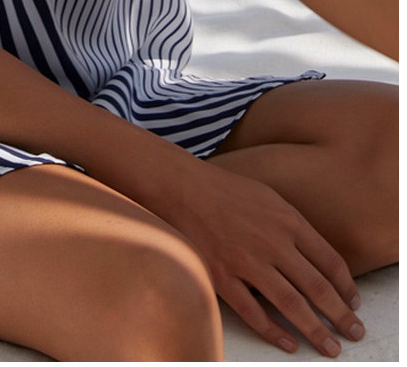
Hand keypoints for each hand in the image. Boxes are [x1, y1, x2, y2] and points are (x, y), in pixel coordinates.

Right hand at [162, 163, 362, 356]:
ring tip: (329, 348)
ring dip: (314, 330)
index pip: (330, 261)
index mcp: (288, 221)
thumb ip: (294, 226)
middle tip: (353, 333)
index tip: (353, 303)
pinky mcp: (223, 276)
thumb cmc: (226, 190)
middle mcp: (273, 242)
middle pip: (317, 288)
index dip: (346, 287)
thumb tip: (317, 259)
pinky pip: (253, 312)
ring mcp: (247, 261)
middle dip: (340, 316)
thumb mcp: (270, 197)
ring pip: (291, 304)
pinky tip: (288, 343)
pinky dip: (274, 332)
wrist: (182, 188)